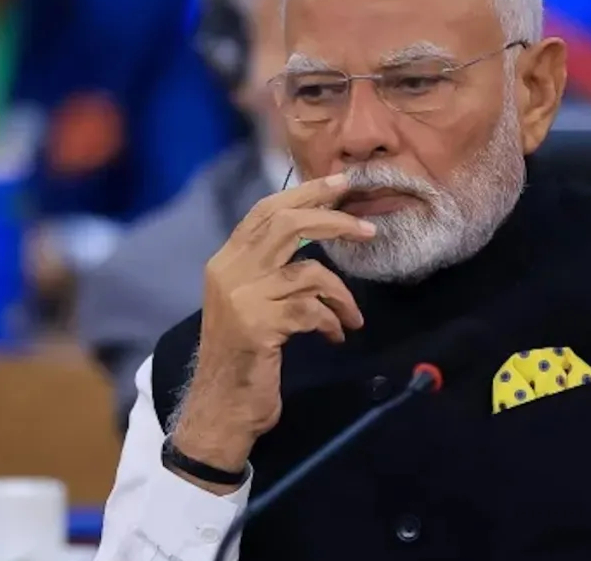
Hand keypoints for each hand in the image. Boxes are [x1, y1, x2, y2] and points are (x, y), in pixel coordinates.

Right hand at [170, 174, 374, 488]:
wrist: (222, 408)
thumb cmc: (245, 354)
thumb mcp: (251, 302)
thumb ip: (272, 267)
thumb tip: (317, 229)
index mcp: (226, 260)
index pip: (266, 210)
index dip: (306, 193)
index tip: (342, 183)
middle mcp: (229, 272)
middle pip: (287, 225)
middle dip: (334, 222)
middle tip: (368, 230)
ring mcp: (242, 298)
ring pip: (309, 272)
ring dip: (342, 295)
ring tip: (352, 317)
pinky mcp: (259, 327)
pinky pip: (313, 310)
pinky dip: (332, 322)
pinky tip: (336, 336)